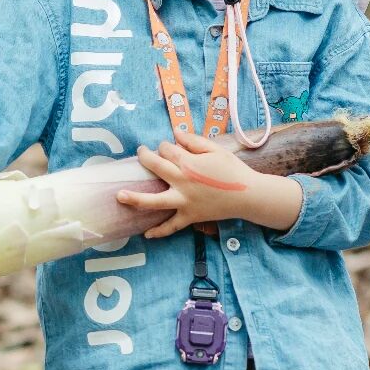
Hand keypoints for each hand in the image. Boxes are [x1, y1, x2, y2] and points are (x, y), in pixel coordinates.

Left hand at [116, 132, 300, 239]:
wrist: (249, 195)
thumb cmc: (233, 170)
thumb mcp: (215, 149)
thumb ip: (194, 141)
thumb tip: (175, 134)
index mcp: (188, 163)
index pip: (166, 150)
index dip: (165, 145)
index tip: (169, 146)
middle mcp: (182, 182)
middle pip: (155, 167)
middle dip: (145, 157)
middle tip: (141, 153)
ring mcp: (184, 201)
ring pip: (154, 201)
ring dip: (135, 199)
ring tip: (119, 196)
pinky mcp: (189, 216)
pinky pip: (171, 226)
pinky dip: (159, 231)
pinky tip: (146, 234)